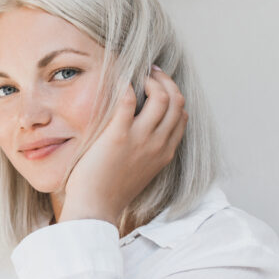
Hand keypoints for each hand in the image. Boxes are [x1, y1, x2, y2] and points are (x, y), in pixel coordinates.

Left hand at [60, 67, 187, 224]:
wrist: (95, 207)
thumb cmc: (110, 191)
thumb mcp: (140, 171)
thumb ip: (147, 152)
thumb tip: (140, 133)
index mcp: (165, 153)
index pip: (182, 116)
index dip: (174, 96)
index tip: (160, 86)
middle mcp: (159, 144)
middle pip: (177, 101)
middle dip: (167, 81)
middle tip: (151, 71)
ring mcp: (141, 139)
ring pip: (162, 97)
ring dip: (152, 80)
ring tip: (138, 74)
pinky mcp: (119, 135)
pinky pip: (130, 101)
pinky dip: (128, 86)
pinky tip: (120, 82)